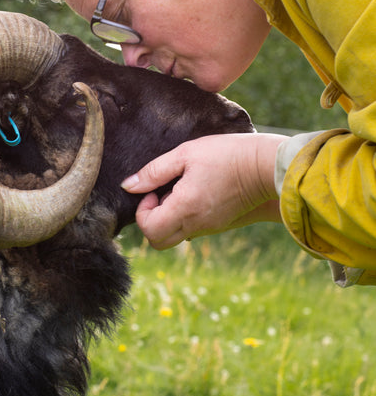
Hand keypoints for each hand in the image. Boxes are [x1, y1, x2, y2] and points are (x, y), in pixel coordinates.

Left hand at [121, 133, 285, 248]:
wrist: (266, 166)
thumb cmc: (226, 154)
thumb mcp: (185, 153)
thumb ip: (154, 171)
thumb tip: (129, 186)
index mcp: (185, 208)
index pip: (149, 230)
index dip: (143, 210)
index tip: (153, 189)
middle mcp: (196, 225)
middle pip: (158, 242)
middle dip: (151, 220)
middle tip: (160, 194)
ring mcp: (210, 228)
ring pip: (176, 237)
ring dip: (168, 218)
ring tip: (180, 189)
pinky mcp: (221, 226)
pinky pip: (193, 230)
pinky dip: (185, 217)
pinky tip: (195, 192)